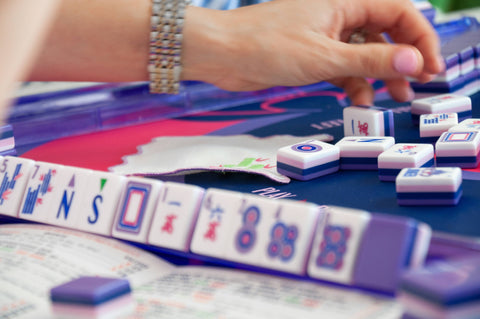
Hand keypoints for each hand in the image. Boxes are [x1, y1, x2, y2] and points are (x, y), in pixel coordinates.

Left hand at [182, 0, 444, 104]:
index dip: (420, 38)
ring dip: (377, 76)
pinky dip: (352, 84)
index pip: (399, 12)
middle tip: (415, 88)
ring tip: (391, 100)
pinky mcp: (311, 56)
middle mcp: (338, 15)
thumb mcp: (325, 57)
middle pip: (384, 34)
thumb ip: (370, 61)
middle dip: (401, 60)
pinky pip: (342, 68)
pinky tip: (357, 101)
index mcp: (346, 1)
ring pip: (363, 54)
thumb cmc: (266, 46)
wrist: (221, 54)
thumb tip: (413, 63)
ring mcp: (324, 36)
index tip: (431, 67)